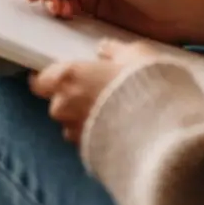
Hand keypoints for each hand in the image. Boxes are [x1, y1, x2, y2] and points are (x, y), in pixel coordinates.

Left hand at [29, 40, 157, 143]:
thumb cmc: (147, 87)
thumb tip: (104, 49)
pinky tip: (119, 131)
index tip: (58, 78)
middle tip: (97, 94)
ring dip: (85, 120)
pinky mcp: (89, 154)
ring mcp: (76, 133)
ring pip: (72, 125)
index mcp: (69, 77)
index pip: (39, 81)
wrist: (164, 132)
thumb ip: (115, 51)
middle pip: (57, 104)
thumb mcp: (137, 55)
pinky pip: (87, 142)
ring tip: (113, 115)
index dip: (47, 80)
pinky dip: (97, 136)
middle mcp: (65, 106)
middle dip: (72, 100)